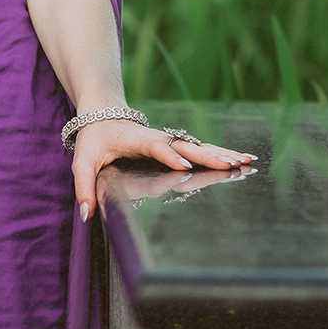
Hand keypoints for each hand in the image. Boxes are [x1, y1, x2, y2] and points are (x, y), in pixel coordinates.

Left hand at [71, 119, 253, 221]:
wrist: (103, 113)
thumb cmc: (93, 140)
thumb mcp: (81, 162)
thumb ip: (83, 187)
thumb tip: (87, 215)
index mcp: (134, 139)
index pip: (154, 146)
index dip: (168, 155)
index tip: (184, 164)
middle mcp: (156, 137)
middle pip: (185, 145)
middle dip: (207, 155)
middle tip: (229, 164)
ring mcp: (168, 139)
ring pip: (198, 146)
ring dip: (222, 153)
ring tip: (246, 160)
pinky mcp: (175, 144)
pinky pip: (200, 149)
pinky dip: (221, 153)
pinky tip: (242, 159)